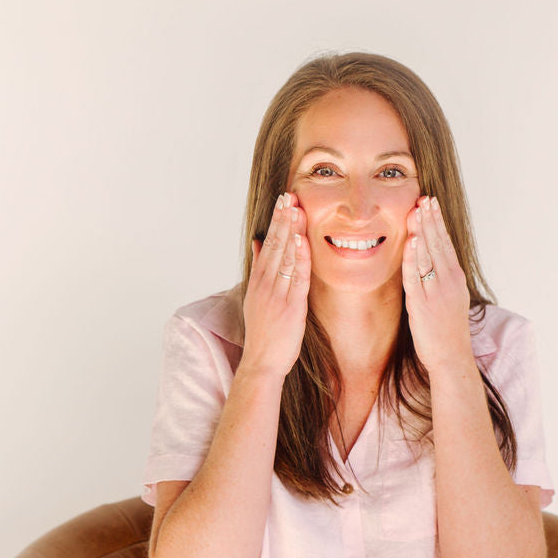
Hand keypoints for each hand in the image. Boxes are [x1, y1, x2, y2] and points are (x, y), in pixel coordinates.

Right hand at [242, 192, 310, 378]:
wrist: (261, 362)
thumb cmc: (263, 333)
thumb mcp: (255, 297)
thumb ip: (258, 268)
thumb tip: (257, 242)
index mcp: (259, 281)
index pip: (267, 244)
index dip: (275, 222)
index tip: (282, 201)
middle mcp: (266, 285)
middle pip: (274, 246)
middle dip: (282, 219)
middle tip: (289, 195)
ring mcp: (277, 295)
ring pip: (285, 258)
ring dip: (291, 232)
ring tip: (296, 209)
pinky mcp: (291, 307)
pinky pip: (296, 279)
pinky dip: (299, 259)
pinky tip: (302, 241)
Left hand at [401, 196, 472, 371]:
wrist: (452, 357)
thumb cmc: (448, 330)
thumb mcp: (450, 298)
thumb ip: (441, 277)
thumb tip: (430, 259)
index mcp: (455, 278)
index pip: (446, 243)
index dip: (437, 222)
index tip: (431, 204)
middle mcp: (448, 281)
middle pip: (438, 244)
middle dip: (430, 220)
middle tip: (424, 198)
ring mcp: (436, 292)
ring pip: (427, 256)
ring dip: (421, 232)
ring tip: (416, 211)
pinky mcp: (422, 304)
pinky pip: (415, 278)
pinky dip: (412, 259)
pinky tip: (410, 242)